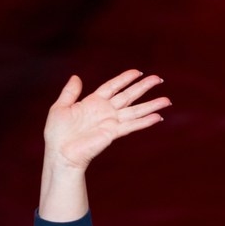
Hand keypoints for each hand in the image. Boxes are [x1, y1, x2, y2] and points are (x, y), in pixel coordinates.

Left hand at [43, 70, 168, 170]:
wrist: (59, 154)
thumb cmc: (57, 134)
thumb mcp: (60, 107)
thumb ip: (70, 92)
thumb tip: (76, 77)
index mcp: (93, 103)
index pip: (113, 87)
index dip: (125, 79)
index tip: (138, 72)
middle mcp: (105, 111)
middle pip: (128, 95)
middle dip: (144, 87)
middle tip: (158, 79)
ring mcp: (110, 122)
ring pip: (135, 110)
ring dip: (151, 105)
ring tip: (167, 100)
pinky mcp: (112, 133)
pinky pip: (131, 125)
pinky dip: (144, 121)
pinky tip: (157, 117)